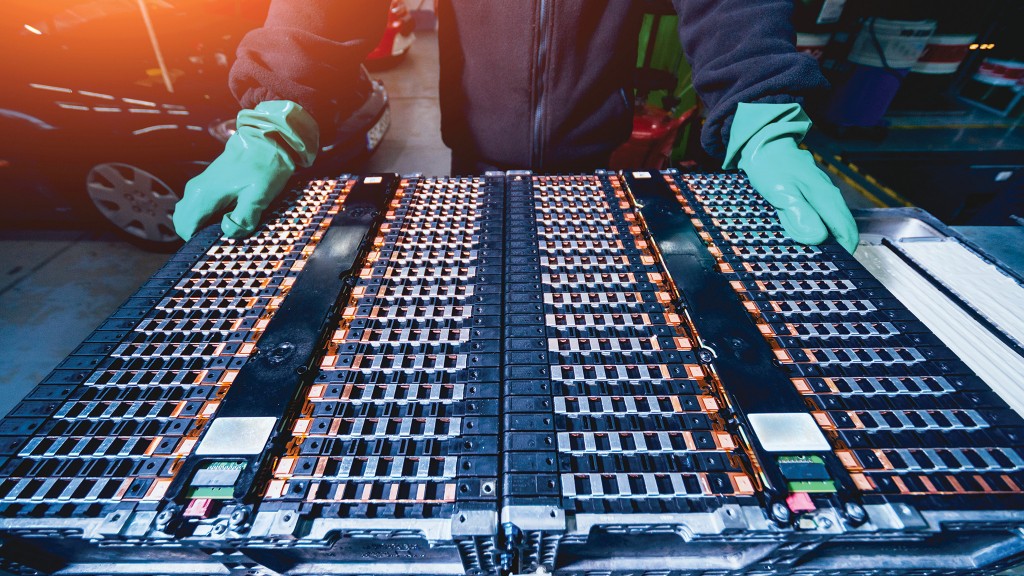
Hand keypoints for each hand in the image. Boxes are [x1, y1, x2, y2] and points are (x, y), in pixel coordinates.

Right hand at [172, 100, 317, 240]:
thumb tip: (227, 232)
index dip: (198, 242)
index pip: (186, 229)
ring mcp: (200, 185)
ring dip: (202, 225)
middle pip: (184, 223)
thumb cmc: (265, 166)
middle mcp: (196, 190)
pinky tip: (229, 217)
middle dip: (199, 235)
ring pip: (190, 214)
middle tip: (224, 240)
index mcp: (204, 195)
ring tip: (228, 229)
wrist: (267, 138)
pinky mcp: (208, 183)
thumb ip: (243, 217)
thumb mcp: (259, 195)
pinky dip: (207, 216)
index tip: (218, 247)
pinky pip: (198, 206)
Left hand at [725, 103, 858, 253]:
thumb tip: (817, 238)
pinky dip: (812, 229)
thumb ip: (800, 215)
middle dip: (832, 250)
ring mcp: (823, 196)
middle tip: (814, 265)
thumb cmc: (771, 167)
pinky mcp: (813, 195)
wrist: (764, 144)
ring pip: (830, 225)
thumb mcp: (781, 193)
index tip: (830, 269)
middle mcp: (830, 198)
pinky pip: (819, 217)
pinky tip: (797, 235)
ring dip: (821, 241)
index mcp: (827, 199)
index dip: (842, 255)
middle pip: (841, 232)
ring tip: (805, 254)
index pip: (847, 234)